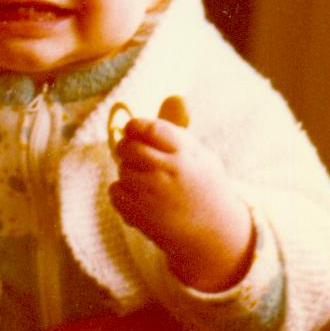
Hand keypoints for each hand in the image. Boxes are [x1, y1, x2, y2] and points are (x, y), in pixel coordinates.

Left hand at [110, 96, 253, 290]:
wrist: (214, 234)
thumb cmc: (203, 187)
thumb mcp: (198, 155)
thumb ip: (178, 129)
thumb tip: (174, 96)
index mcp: (185, 153)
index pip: (151, 129)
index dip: (136, 126)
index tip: (134, 129)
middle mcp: (169, 171)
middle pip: (129, 147)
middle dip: (126, 147)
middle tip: (133, 153)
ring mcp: (153, 194)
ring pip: (122, 169)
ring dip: (127, 171)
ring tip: (145, 180)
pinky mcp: (141, 215)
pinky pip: (115, 192)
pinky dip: (122, 192)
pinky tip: (139, 197)